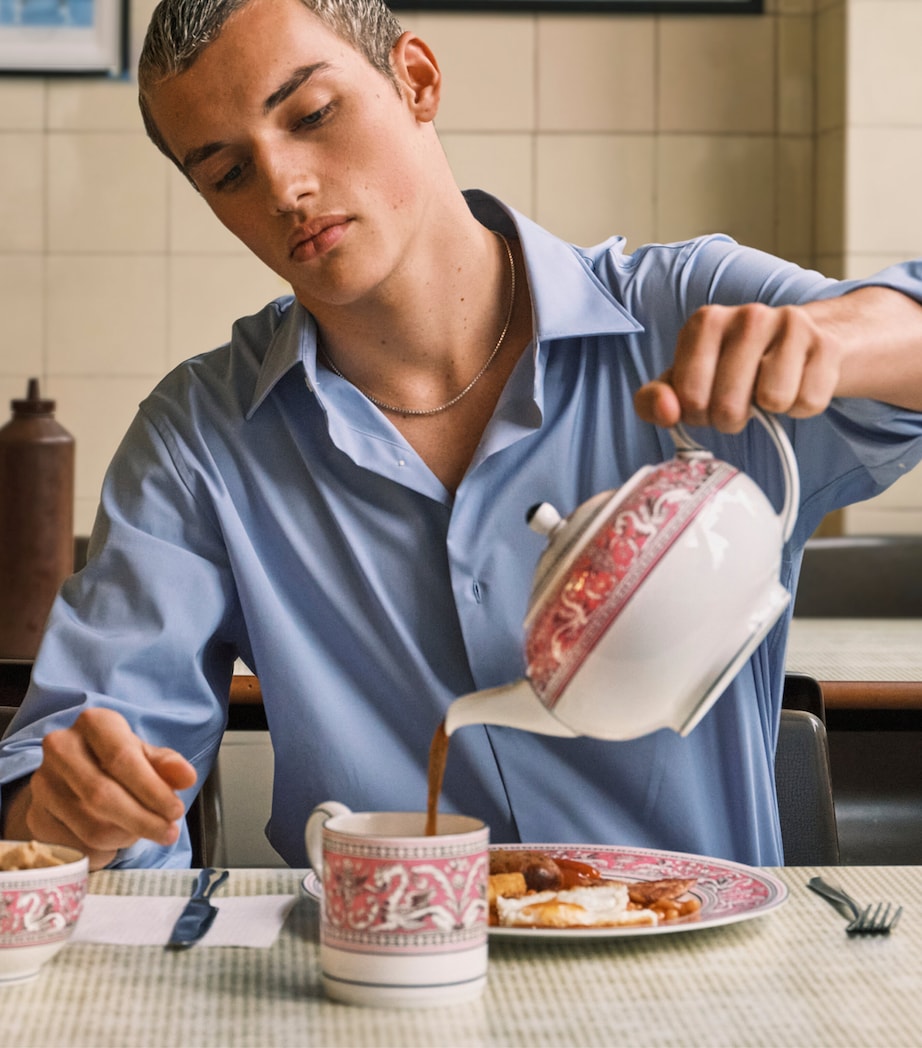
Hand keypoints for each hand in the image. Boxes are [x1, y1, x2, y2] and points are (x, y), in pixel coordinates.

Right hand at [5, 708, 195, 870]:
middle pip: (103, 794)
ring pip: (91, 824)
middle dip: (142, 819)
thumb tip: (186, 777)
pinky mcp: (36, 817)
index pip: (121, 758)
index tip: (175, 811)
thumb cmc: (116, 762)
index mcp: (94, 722)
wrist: (71, 777)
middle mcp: (60, 747)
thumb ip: (166, 765)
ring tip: (142, 831)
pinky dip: (104, 848)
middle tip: (168, 833)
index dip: (151, 789)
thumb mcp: (145, 755)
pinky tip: (115, 837)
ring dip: (126, 835)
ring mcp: (43, 784)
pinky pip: (77, 844)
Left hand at [634, 302, 839, 432]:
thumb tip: (666, 412)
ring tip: (767, 390)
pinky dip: (800, 406)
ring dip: (770, 412)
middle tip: (738, 404)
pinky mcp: (825, 344)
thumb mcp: (684, 381)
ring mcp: (790, 325)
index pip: (689, 397)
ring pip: (773, 401)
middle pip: (729, 406)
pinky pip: (808, 401)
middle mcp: (748, 315)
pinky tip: (795, 384)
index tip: (705, 403)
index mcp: (705, 322)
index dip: (697, 414)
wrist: (802, 342)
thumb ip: (654, 401)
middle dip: (731, 419)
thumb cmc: (732, 367)